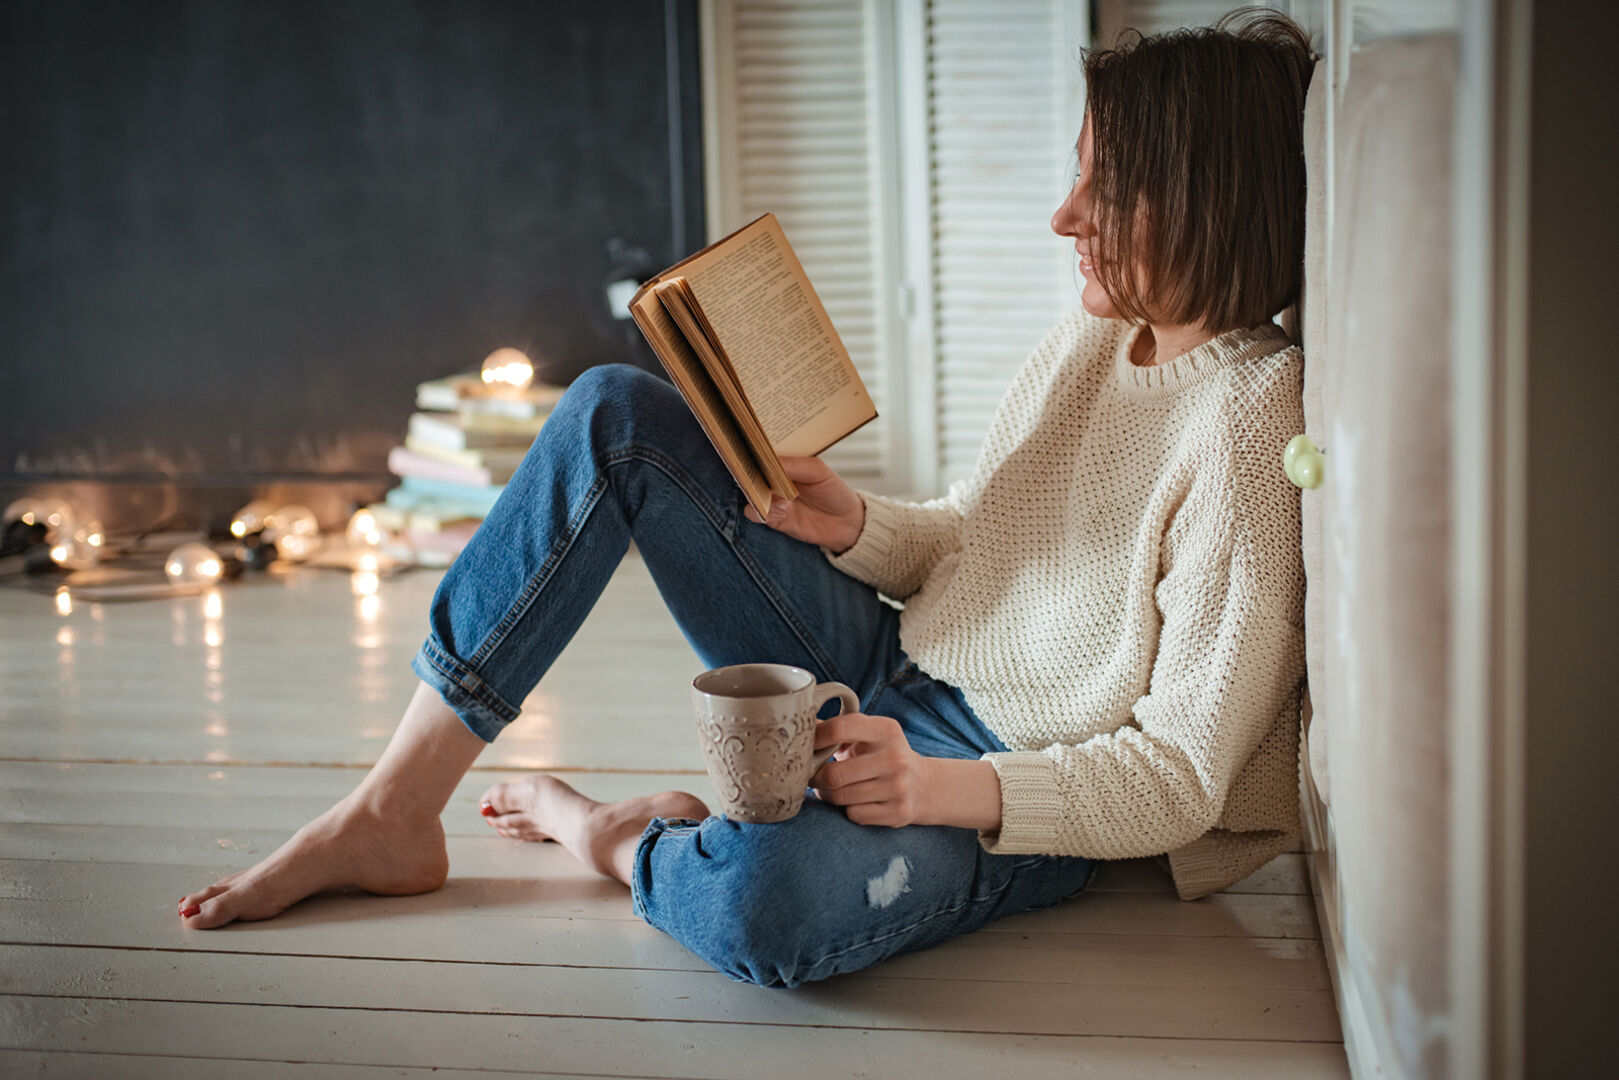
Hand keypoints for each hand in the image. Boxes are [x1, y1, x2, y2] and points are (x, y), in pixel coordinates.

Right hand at [742, 455, 864, 553]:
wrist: (845, 523)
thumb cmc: (834, 490)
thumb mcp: (818, 471)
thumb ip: (793, 465)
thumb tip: (767, 461)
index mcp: (784, 462)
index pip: (761, 451)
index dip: (752, 448)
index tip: (746, 444)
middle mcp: (773, 479)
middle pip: (749, 472)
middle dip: (747, 470)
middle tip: (750, 470)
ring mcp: (771, 498)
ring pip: (749, 494)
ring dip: (757, 493)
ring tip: (781, 496)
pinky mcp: (772, 518)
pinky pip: (755, 514)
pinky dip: (764, 511)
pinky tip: (784, 509)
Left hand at [809, 713, 932, 827]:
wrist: (923, 785)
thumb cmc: (883, 755)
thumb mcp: (868, 735)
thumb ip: (837, 729)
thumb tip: (803, 725)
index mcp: (886, 730)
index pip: (840, 728)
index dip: (816, 739)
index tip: (807, 747)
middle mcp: (895, 757)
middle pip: (835, 774)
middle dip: (816, 777)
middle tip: (813, 776)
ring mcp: (899, 786)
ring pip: (842, 797)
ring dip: (828, 795)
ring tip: (830, 789)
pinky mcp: (898, 812)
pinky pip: (854, 814)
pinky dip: (847, 810)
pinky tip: (853, 801)